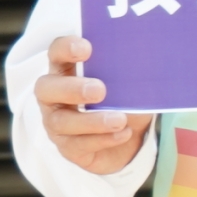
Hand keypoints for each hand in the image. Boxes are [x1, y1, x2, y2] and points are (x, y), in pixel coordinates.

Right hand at [35, 37, 153, 173]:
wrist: (131, 135)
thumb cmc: (125, 97)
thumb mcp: (129, 80)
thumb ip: (130, 67)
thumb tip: (150, 52)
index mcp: (68, 70)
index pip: (56, 53)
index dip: (65, 48)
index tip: (86, 49)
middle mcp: (55, 95)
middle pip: (46, 88)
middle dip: (72, 88)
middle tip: (100, 90)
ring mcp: (57, 122)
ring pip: (61, 122)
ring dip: (92, 121)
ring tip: (119, 120)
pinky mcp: (68, 147)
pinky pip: (79, 145)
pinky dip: (103, 139)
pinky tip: (123, 134)